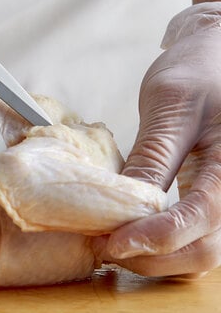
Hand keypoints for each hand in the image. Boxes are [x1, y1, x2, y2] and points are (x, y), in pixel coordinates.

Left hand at [94, 3, 220, 276]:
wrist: (213, 57)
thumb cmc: (199, 72)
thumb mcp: (172, 107)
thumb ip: (154, 156)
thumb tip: (125, 203)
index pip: (201, 216)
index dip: (157, 237)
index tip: (113, 243)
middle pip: (204, 247)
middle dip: (152, 255)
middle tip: (103, 246)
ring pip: (199, 249)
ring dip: (155, 255)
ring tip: (110, 242)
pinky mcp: (211, 196)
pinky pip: (192, 232)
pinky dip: (160, 241)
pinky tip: (128, 230)